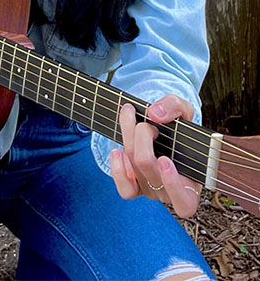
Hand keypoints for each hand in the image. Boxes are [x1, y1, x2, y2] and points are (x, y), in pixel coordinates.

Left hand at [109, 95, 201, 217]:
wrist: (164, 131)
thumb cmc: (179, 126)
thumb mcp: (183, 109)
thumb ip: (174, 105)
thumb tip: (155, 114)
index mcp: (192, 181)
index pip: (185, 202)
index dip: (173, 184)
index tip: (164, 159)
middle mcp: (171, 191)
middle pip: (149, 168)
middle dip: (143, 138)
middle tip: (148, 124)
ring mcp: (152, 190)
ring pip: (135, 168)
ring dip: (129, 140)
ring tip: (130, 119)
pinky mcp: (136, 188)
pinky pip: (125, 189)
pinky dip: (117, 169)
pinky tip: (117, 151)